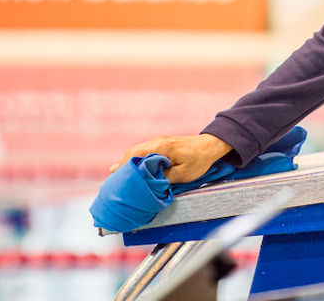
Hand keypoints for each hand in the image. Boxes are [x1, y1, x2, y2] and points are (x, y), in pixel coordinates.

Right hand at [109, 133, 232, 184]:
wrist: (210, 146)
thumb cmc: (199, 160)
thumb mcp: (183, 174)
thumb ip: (164, 178)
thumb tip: (148, 182)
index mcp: (163, 147)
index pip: (137, 154)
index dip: (124, 164)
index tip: (113, 173)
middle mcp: (158, 141)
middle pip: (134, 151)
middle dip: (123, 164)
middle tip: (114, 178)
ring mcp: (160, 141)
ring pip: (138, 150)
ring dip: (129, 161)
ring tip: (121, 175)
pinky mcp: (162, 143)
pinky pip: (145, 150)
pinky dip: (137, 158)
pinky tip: (134, 168)